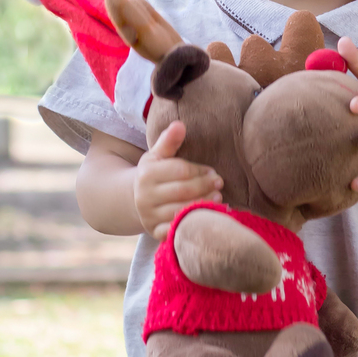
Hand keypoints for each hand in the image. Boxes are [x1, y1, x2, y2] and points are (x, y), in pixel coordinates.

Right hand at [134, 120, 222, 240]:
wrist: (138, 199)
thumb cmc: (156, 173)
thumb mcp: (159, 155)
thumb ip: (169, 140)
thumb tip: (179, 125)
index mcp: (147, 173)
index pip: (180, 170)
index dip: (200, 171)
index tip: (213, 171)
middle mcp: (144, 196)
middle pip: (182, 191)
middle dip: (204, 186)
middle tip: (219, 183)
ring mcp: (149, 217)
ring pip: (181, 211)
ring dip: (203, 205)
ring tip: (218, 198)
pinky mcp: (155, 233)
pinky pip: (176, 231)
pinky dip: (192, 225)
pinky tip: (206, 217)